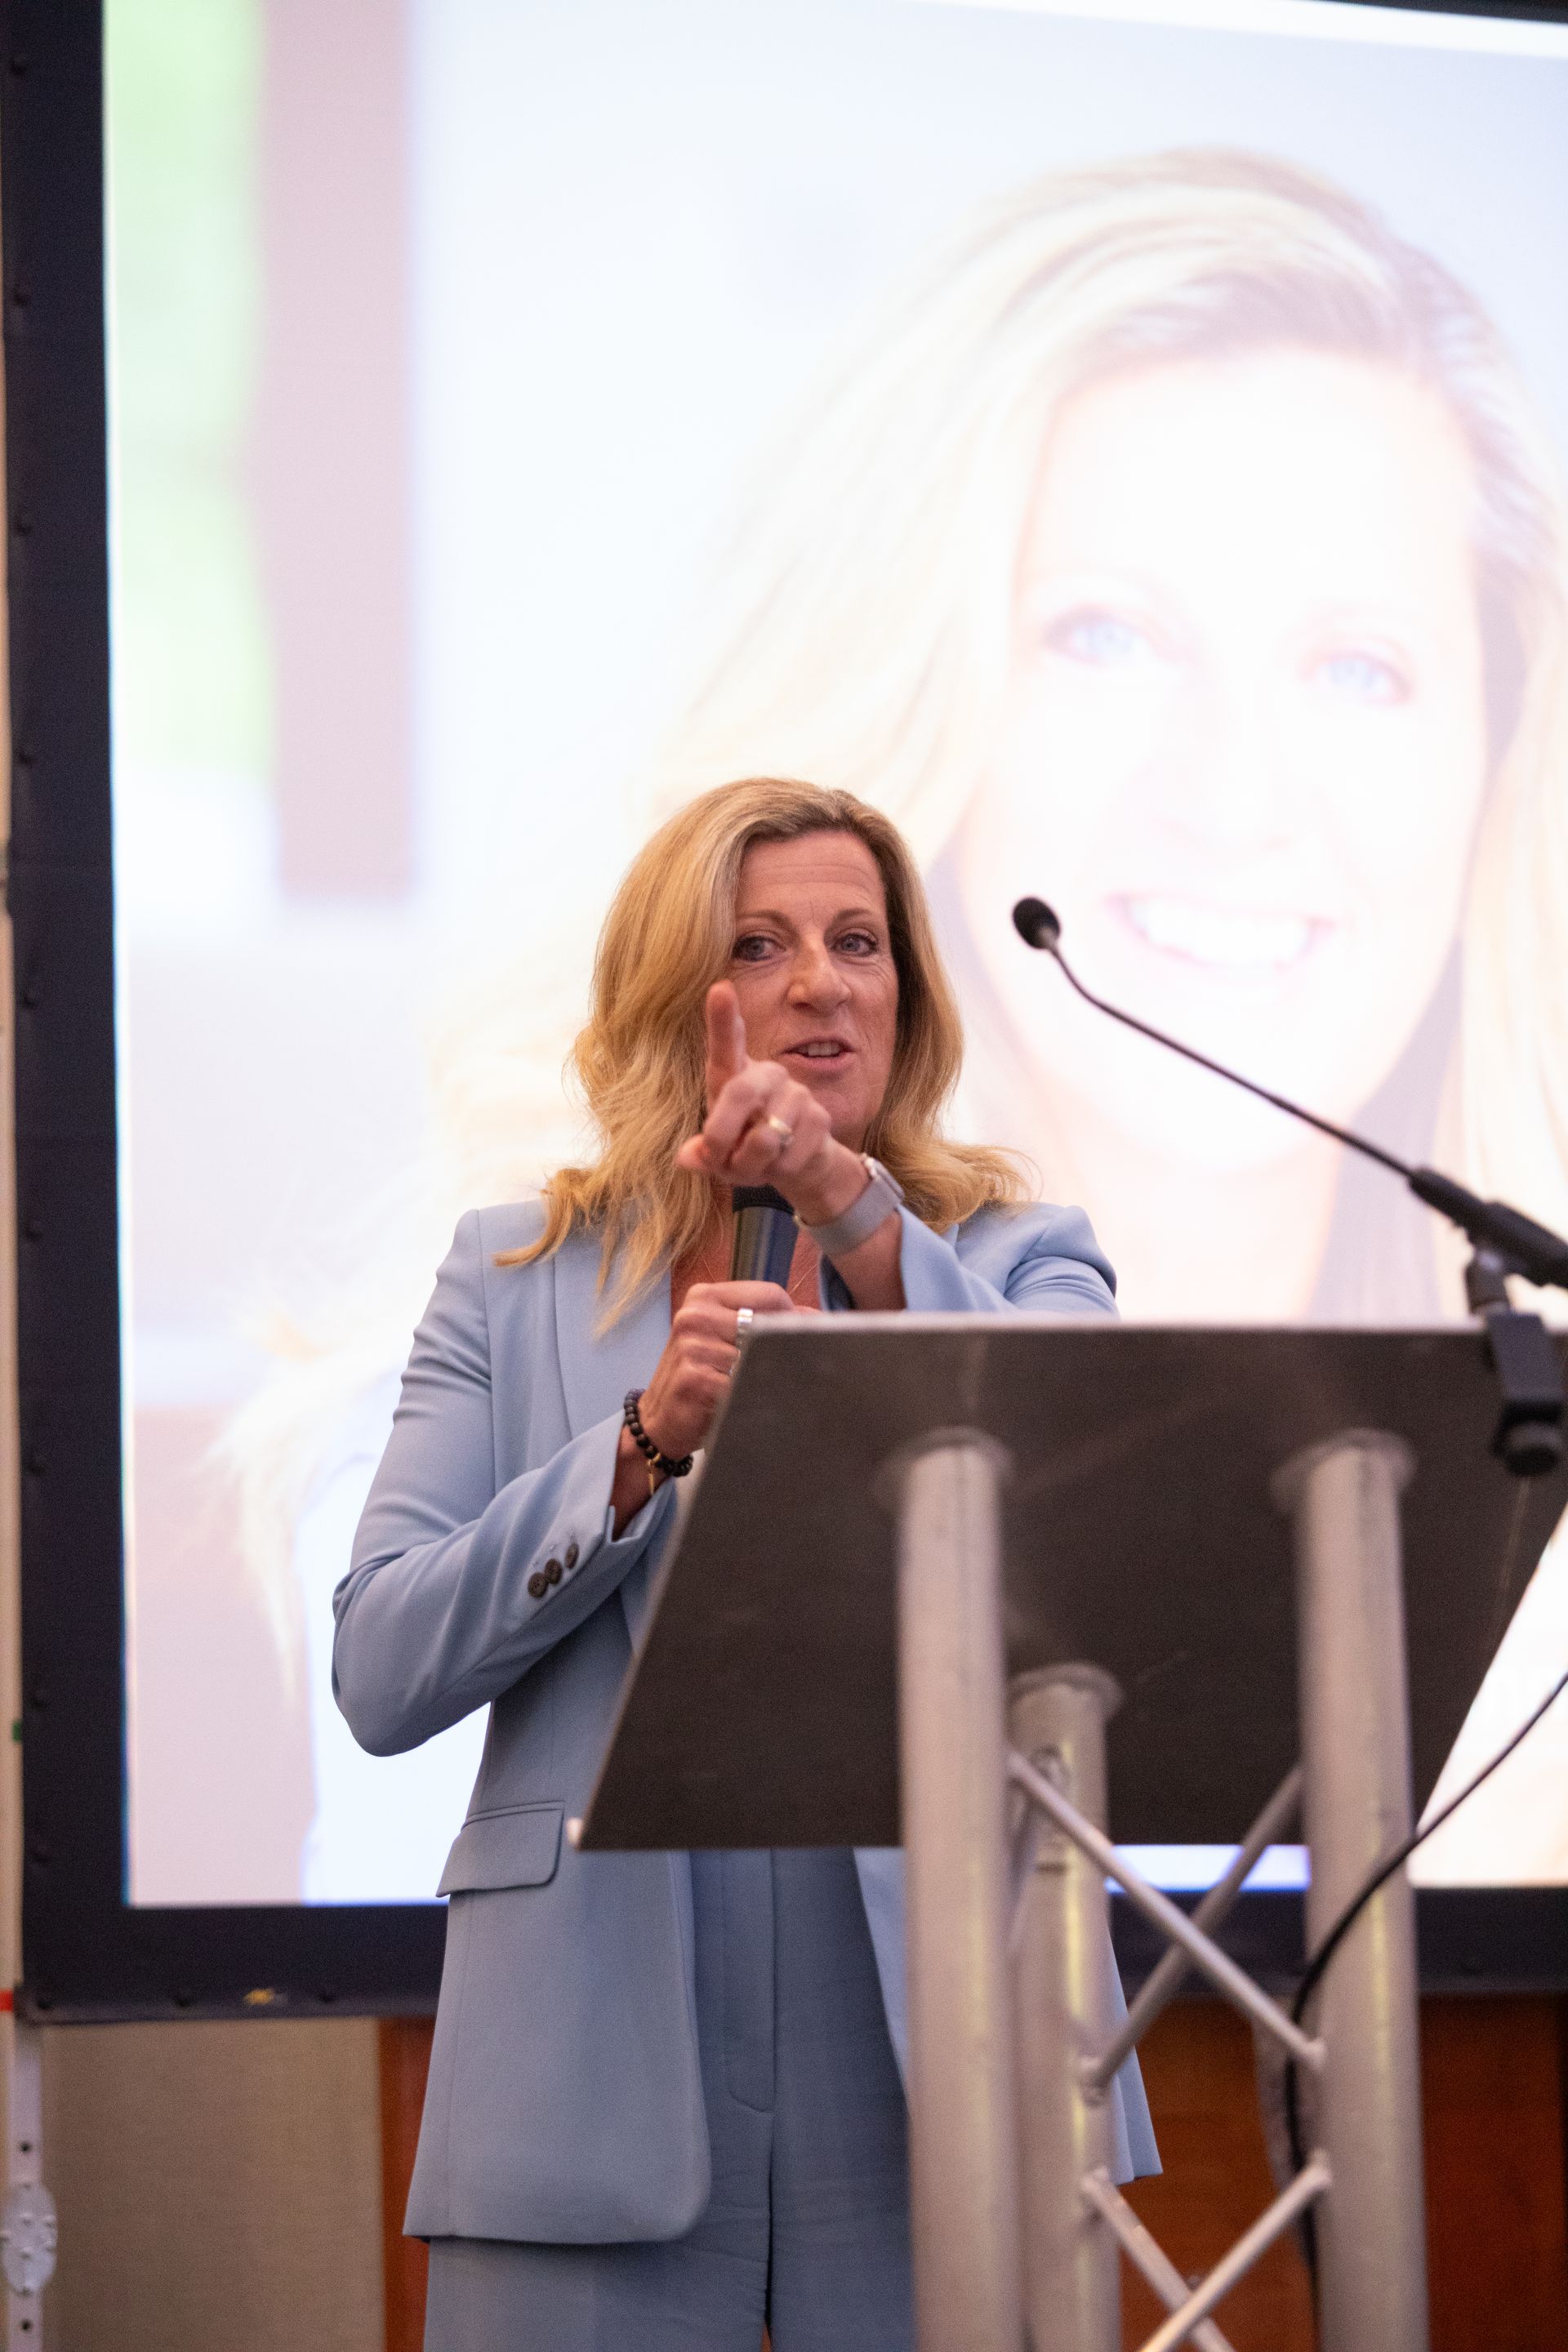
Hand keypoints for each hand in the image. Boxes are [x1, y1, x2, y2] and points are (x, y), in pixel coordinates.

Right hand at [636, 1278, 797, 1463]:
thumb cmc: (699, 1378)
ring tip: (758, 1389)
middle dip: (784, 1350)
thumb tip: (816, 1317)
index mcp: (704, 1297)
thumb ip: (762, 1322)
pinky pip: (743, 1386)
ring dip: (768, 1377)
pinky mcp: (695, 1378)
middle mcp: (695, 1315)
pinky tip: (742, 1405)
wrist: (658, 1422)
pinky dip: (750, 1397)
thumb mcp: (723, 1339)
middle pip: (769, 1324)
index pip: (770, 1295)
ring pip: (761, 1358)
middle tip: (789, 1370)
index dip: (793, 1319)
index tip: (800, 1341)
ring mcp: (693, 1346)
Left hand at [675, 983, 868, 1226]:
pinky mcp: (819, 1118)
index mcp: (733, 1075)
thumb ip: (701, 1154)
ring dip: (752, 1165)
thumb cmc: (744, 1150)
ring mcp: (796, 1092)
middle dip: (721, 1133)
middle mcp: (766, 1074)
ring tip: (755, 1163)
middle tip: (716, 1157)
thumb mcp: (716, 1155)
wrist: (794, 1163)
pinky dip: (778, 1172)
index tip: (720, 989)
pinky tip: (781, 1163)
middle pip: (741, 1092)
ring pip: (765, 1137)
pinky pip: (788, 1157)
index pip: (727, 1043)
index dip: (723, 1018)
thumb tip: (689, 1158)